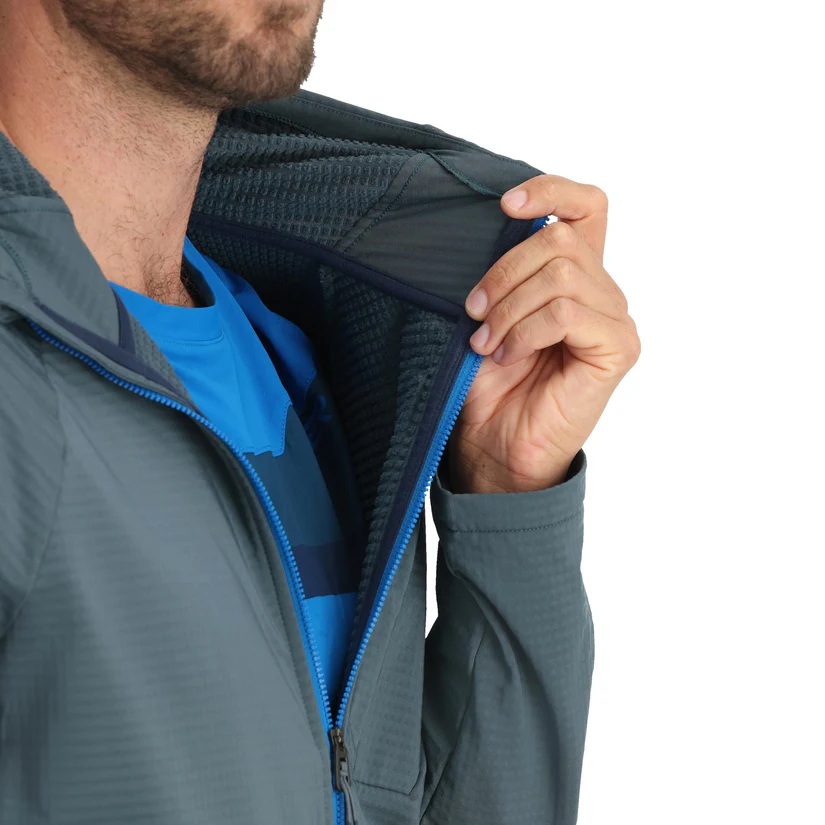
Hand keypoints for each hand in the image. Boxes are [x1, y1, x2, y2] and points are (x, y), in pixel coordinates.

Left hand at [446, 174, 639, 493]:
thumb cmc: (490, 384)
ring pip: (560, 274)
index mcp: (573, 275)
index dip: (550, 191)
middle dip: (503, 271)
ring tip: (486, 342)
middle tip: (473, 312)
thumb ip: (505, 271)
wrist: (494, 445)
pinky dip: (526, 331)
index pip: (586, 206)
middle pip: (559, 238)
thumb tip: (496, 224)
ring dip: (509, 308)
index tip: (505, 205)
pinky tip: (508, 355)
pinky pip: (567, 312)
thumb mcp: (489, 314)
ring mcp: (614, 319)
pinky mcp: (617, 348)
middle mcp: (600, 292)